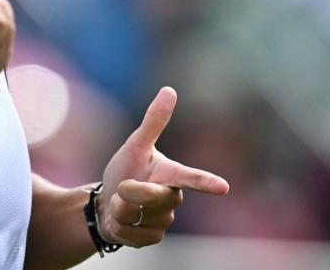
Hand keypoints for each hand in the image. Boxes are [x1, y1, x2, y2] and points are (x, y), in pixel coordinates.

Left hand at [97, 87, 228, 247]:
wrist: (106, 203)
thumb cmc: (125, 170)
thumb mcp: (135, 145)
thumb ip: (154, 121)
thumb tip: (170, 90)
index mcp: (171, 174)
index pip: (190, 178)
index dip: (205, 182)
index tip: (223, 187)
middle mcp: (173, 198)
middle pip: (151, 197)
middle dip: (130, 192)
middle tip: (122, 188)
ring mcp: (164, 220)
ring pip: (140, 217)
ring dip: (122, 210)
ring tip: (123, 205)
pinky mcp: (153, 238)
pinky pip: (134, 235)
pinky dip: (120, 228)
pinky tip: (123, 223)